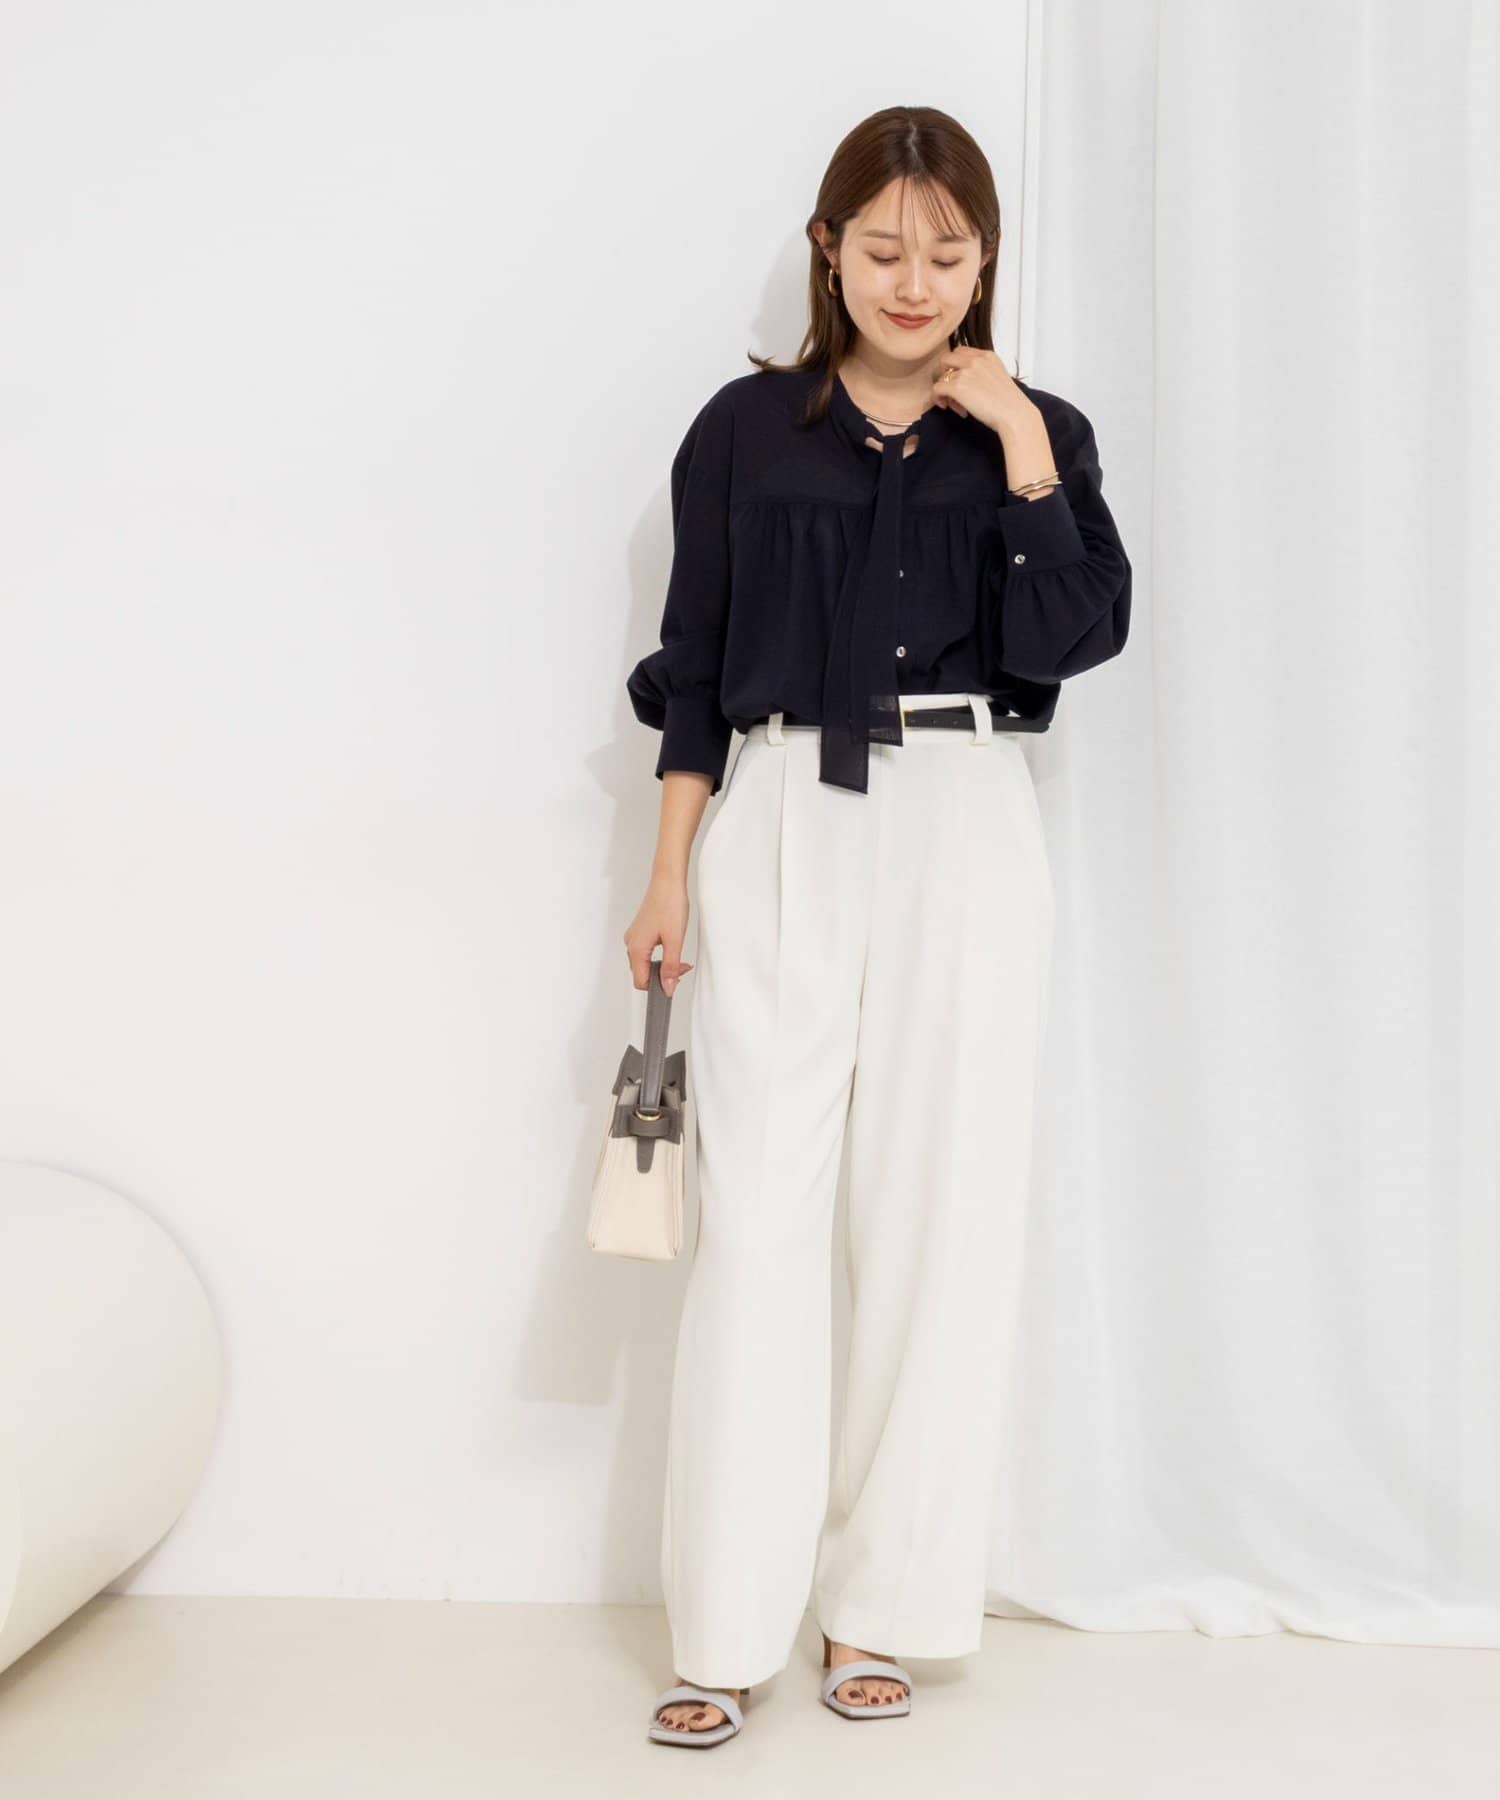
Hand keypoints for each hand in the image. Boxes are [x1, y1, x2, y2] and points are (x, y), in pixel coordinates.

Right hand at [624, 874, 693, 994]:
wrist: (667, 881)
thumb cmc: (669, 905)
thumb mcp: (675, 941)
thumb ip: (671, 968)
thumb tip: (668, 988)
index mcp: (636, 949)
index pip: (641, 982)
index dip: (658, 987)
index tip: (675, 983)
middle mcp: (631, 943)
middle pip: (643, 974)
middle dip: (662, 976)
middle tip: (683, 968)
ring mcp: (635, 936)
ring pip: (645, 962)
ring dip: (663, 965)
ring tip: (680, 958)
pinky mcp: (640, 930)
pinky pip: (646, 951)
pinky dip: (660, 955)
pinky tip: (672, 947)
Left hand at [927, 347, 1037, 437]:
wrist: (1014, 415)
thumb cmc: (1010, 403)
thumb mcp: (999, 376)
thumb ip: (983, 372)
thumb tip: (968, 382)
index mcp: (987, 356)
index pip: (961, 351)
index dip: (956, 366)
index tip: (959, 380)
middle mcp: (976, 360)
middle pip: (946, 359)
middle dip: (945, 374)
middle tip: (952, 391)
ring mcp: (966, 372)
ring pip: (941, 376)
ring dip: (945, 391)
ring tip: (956, 404)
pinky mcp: (957, 387)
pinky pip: (937, 388)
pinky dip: (938, 398)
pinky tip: (946, 406)